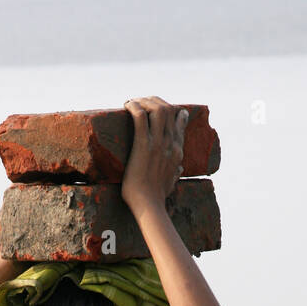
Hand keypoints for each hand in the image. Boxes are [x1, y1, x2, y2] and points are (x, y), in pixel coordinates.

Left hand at [120, 96, 188, 212]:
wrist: (149, 205)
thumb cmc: (157, 196)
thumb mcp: (172, 182)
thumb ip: (177, 172)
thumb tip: (180, 169)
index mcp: (178, 150)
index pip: (180, 121)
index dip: (170, 109)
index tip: (157, 106)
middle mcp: (170, 143)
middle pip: (167, 109)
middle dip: (153, 100)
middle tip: (140, 102)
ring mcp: (158, 143)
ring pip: (156, 108)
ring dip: (144, 101)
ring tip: (132, 102)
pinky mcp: (143, 145)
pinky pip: (140, 116)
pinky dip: (134, 107)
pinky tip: (126, 106)